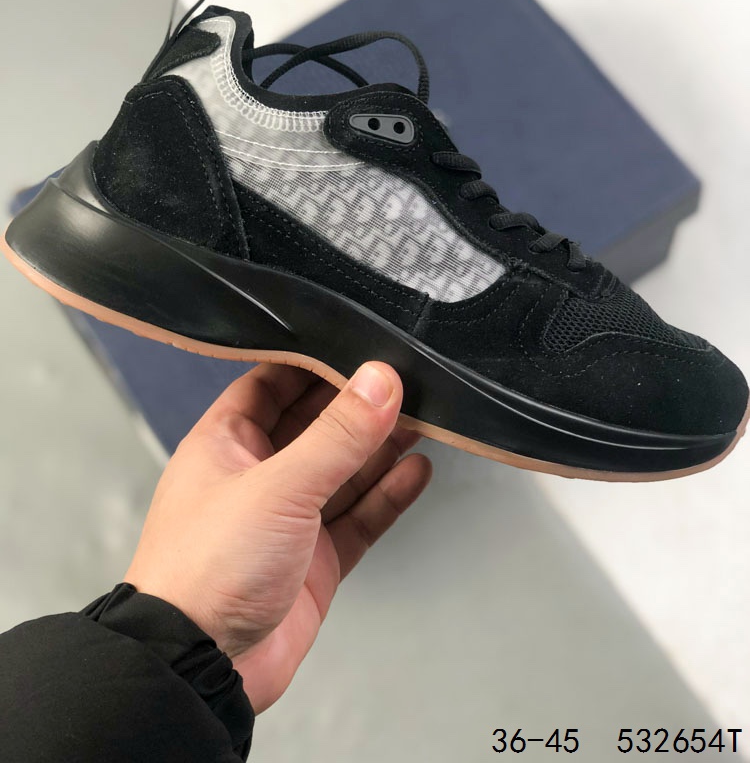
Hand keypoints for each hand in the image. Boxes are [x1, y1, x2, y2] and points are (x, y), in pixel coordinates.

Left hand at [124, 361, 431, 711]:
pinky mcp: (314, 561)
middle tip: (406, 380)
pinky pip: (358, 517)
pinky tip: (415, 471)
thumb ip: (337, 434)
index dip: (314, 361)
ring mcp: (288, 520)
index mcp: (227, 444)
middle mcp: (257, 476)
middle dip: (359, 405)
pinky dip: (387, 495)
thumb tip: (380, 380)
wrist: (200, 669)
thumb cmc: (208, 569)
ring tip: (424, 417)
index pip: (273, 383)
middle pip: (316, 425)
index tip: (360, 343)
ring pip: (343, 471)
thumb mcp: (279, 487)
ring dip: (380, 447)